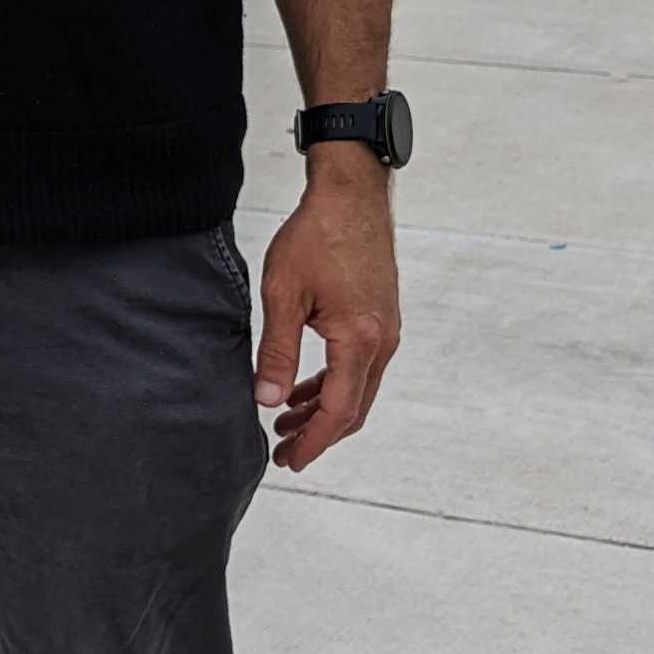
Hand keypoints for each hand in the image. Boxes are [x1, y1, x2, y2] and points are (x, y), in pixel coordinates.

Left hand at [253, 162, 398, 470]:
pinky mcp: (382, 318)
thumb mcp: (283, 294)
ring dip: (324, 411)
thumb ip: (277, 352)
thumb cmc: (316, 235)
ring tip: (285, 423)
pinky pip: (361, 367)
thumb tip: (267, 400)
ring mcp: (387, 330)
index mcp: (359, 339)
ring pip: (358, 389)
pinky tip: (304, 389)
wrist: (351, 193)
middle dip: (318, 435)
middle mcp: (382, 340)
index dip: (312, 442)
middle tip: (283, 452)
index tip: (288, 460)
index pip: (339, 411)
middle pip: (354, 409)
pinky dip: (334, 385)